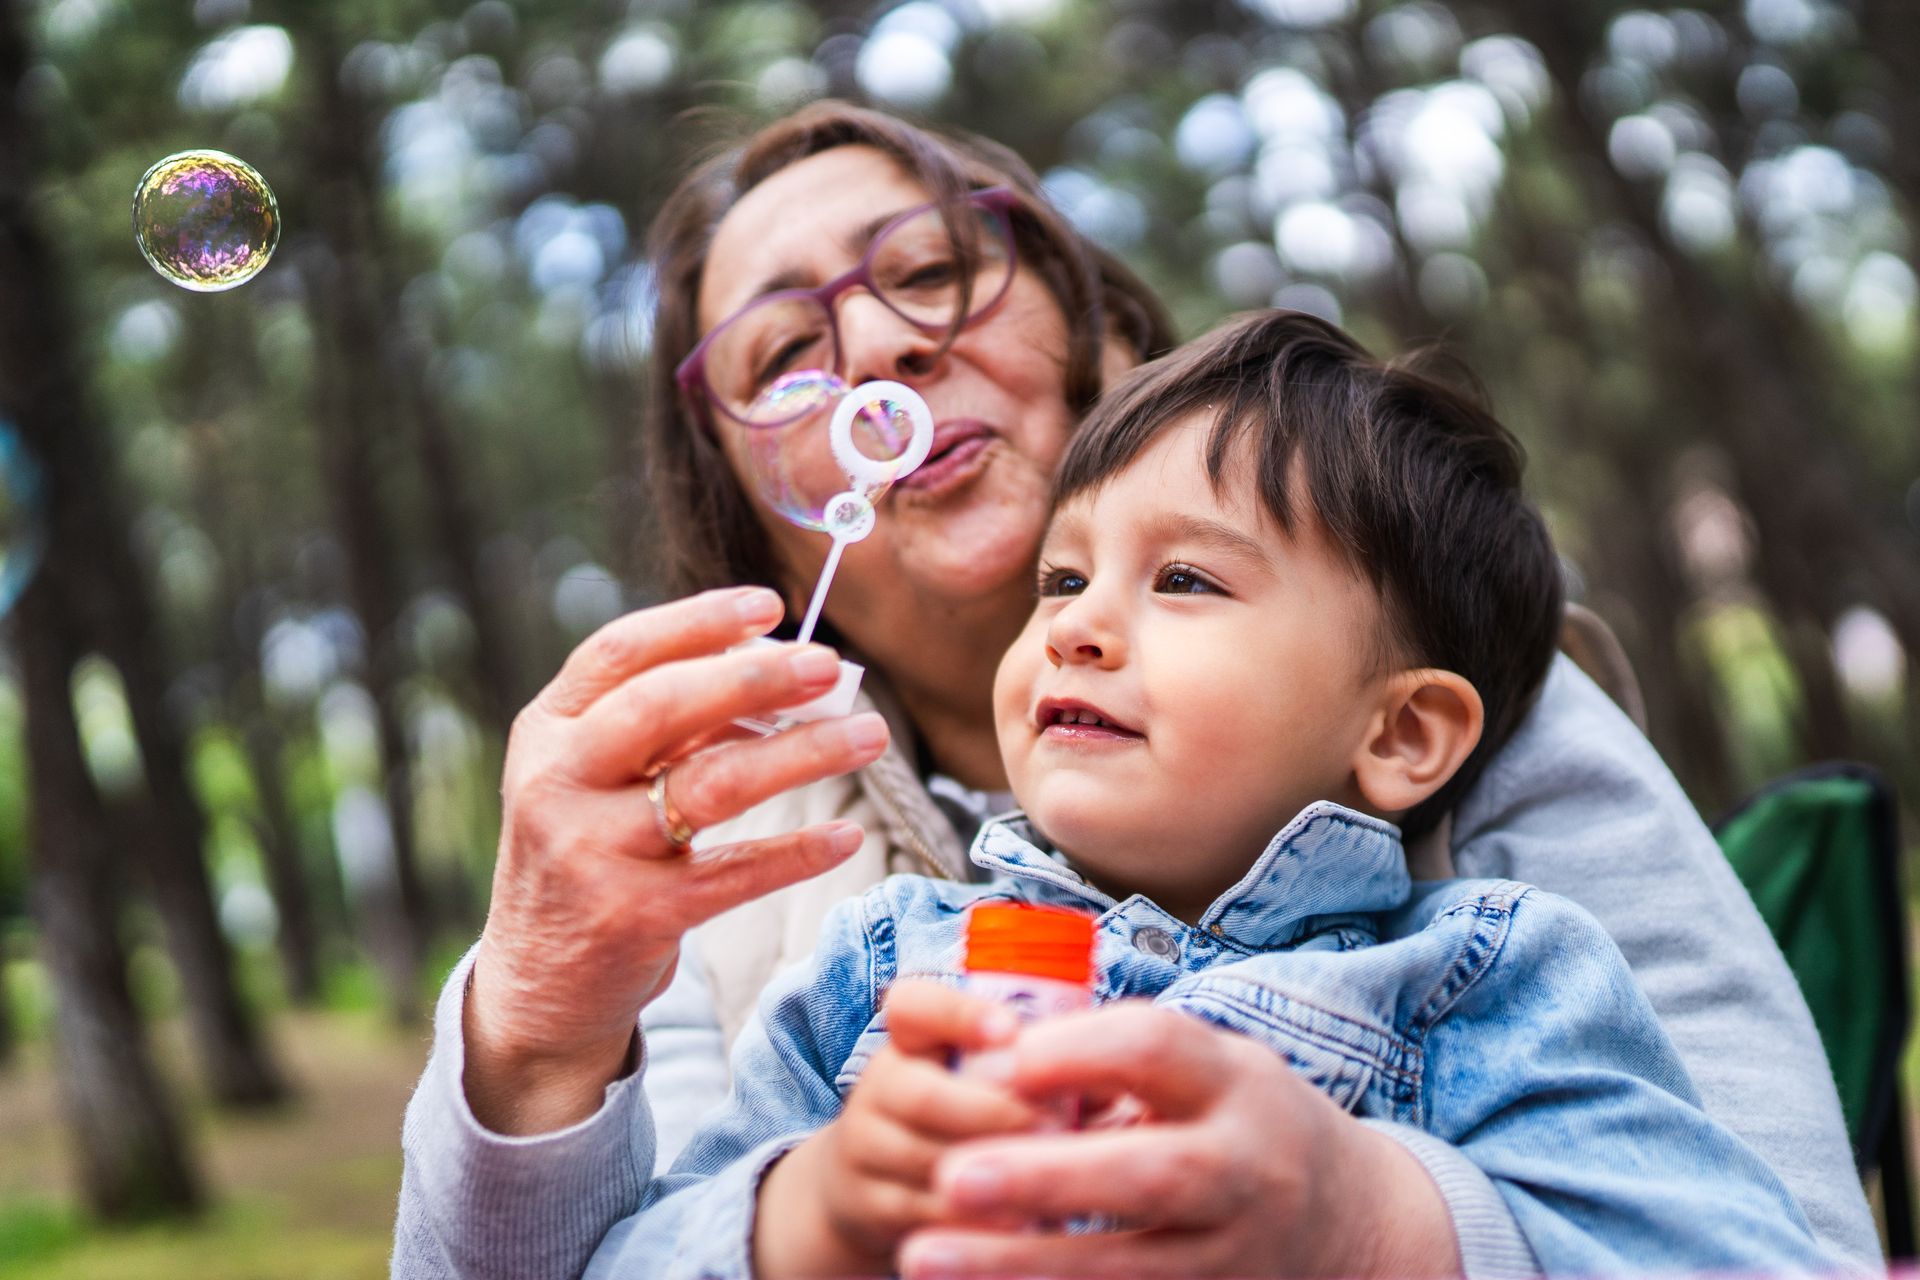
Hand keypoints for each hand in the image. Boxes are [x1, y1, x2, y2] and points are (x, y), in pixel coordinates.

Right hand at [463, 587, 891, 1134]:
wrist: (537, 983)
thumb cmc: (588, 854)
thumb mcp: (598, 777)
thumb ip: (669, 723)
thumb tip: (778, 667)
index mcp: (547, 731)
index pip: (618, 653)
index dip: (697, 620)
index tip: (770, 605)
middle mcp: (559, 783)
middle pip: (662, 707)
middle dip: (756, 679)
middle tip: (830, 667)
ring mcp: (592, 852)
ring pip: (711, 785)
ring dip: (801, 754)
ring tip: (869, 736)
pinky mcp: (634, 917)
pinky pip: (734, 873)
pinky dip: (797, 851)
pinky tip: (847, 836)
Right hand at [753, 981, 1040, 1278]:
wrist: (872, 1181)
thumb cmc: (962, 1111)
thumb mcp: (979, 1073)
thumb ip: (1033, 1066)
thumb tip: (1104, 1080)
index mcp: (910, 1039)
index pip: (914, 1007)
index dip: (958, 1015)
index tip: (1010, 1029)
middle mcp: (879, 1086)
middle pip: (921, 1095)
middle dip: (995, 1112)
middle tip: (1055, 1125)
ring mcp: (867, 1148)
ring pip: (927, 1162)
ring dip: (991, 1168)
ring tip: (1050, 1173)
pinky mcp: (871, 1207)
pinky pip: (928, 1216)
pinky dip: (979, 1219)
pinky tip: (1024, 1218)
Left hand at [898, 1003, 1459, 1277]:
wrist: (1347, 1220)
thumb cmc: (1239, 1119)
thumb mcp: (1208, 1066)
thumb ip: (1118, 1056)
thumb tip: (990, 1055)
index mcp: (1236, 1083)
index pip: (1160, 1049)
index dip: (1081, 1050)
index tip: (1004, 1058)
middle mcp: (1244, 1169)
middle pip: (1150, 1174)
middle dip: (1048, 1177)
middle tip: (954, 1177)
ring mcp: (1231, 1253)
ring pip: (1126, 1267)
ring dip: (1019, 1264)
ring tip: (922, 1255)